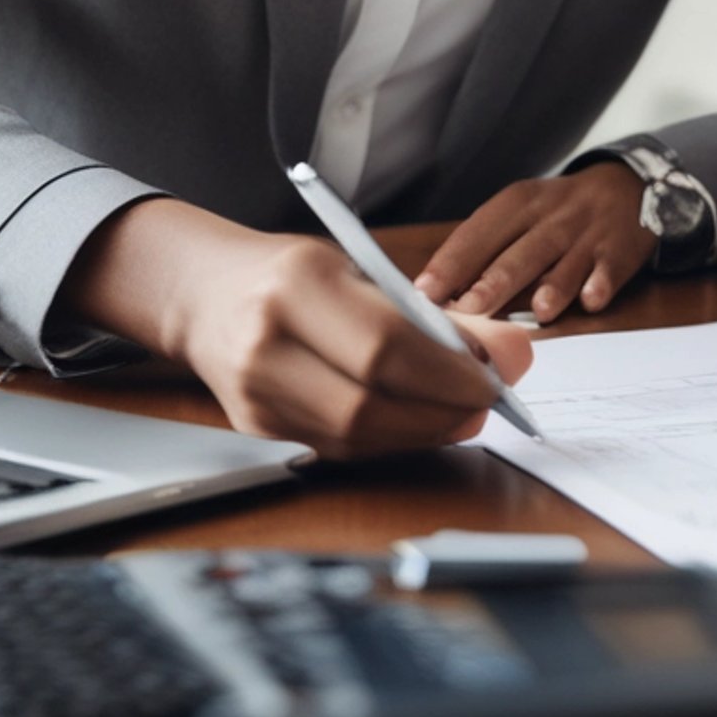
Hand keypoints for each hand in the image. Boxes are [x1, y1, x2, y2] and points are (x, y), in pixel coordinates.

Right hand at [62, 201, 531, 459]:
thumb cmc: (293, 273)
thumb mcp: (360, 269)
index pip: (385, 344)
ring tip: (462, 412)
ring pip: (355, 436)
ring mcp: (253, 393)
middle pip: (369, 402)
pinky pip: (338, 447)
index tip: (498, 374)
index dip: (449, 371)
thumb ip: (433, 313)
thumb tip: (513, 353)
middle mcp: (268, 343)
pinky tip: (418, 422)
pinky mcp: (255, 427)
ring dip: (423, 431)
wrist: (204, 293)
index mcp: (299, 285)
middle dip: (443, 409)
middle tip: (489, 401)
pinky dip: (390, 439)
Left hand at [415, 163, 653, 321]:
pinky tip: (591, 299)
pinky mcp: (618, 253)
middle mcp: (552, 217)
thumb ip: (486, 248)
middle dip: (494, 281)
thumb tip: (436, 293)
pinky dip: (599, 284)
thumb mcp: (521, 212)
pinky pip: (608, 271)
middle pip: (521, 251)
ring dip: (552, 287)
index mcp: (519, 203)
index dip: (452, 262)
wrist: (627, 187)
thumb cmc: (557, 212)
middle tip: (469, 309)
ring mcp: (587, 236)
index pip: (480, 232)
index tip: (425, 291)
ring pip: (565, 263)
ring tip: (538, 310)